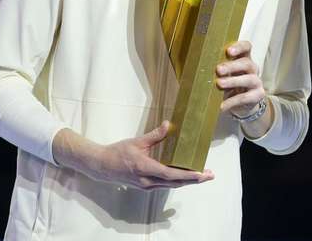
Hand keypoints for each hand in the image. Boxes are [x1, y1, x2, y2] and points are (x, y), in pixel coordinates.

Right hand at [53, 122, 213, 189]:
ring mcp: (147, 186)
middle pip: (176, 183)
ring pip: (171, 185)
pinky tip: (185, 176)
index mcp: (146, 168)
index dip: (188, 175)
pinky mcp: (145, 186)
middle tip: (210, 175)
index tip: (202, 174)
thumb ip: (155, 135)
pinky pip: (165, 185)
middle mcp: (148, 181)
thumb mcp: (137, 141)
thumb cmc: (118, 152)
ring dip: (187, 182)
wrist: (102, 166)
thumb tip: (169, 124)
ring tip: (202, 176)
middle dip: (194, 180)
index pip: (172, 174)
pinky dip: (177, 181)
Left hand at [216, 40, 264, 118]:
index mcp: (244, 58)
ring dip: (233, 81)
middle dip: (232, 66)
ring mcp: (256, 82)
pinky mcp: (258, 95)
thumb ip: (217, 68)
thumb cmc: (229, 84)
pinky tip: (222, 105)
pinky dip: (233, 101)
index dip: (239, 47)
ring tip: (219, 84)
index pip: (246, 47)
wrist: (242, 104)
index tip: (228, 51)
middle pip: (246, 63)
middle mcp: (252, 68)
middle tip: (218, 70)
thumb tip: (196, 66)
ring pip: (249, 79)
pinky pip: (246, 97)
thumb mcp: (224, 74)